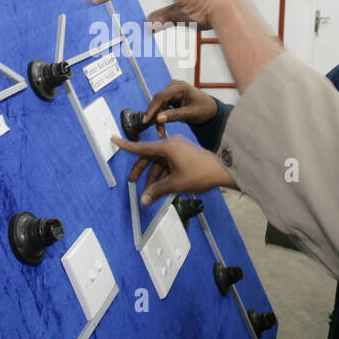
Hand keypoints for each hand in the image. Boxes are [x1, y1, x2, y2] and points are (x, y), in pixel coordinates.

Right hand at [115, 134, 235, 205]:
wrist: (222, 172)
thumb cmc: (202, 173)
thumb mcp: (176, 184)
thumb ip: (157, 191)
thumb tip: (144, 199)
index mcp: (168, 146)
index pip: (142, 147)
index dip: (127, 146)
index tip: (115, 140)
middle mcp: (172, 145)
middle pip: (150, 157)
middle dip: (142, 171)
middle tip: (133, 181)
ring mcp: (178, 150)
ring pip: (159, 163)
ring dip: (154, 177)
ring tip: (150, 193)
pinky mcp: (183, 155)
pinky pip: (168, 164)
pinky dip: (163, 175)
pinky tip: (161, 188)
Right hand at [144, 79, 217, 126]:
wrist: (210, 109)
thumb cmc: (205, 108)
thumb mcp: (191, 114)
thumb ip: (175, 115)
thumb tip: (158, 118)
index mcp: (180, 87)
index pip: (161, 97)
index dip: (152, 109)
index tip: (147, 120)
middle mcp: (174, 86)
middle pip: (158, 101)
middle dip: (155, 116)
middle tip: (155, 130)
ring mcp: (171, 91)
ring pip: (158, 106)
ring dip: (157, 119)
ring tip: (160, 132)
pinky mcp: (170, 97)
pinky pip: (161, 107)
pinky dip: (161, 117)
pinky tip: (161, 127)